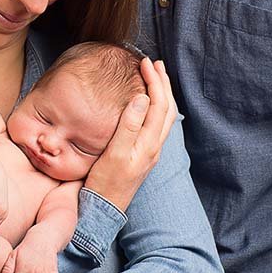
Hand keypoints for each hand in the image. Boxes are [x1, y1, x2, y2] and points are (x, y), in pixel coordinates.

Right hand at [83, 58, 176, 211]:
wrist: (104, 209)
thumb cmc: (105, 183)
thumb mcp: (114, 153)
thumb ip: (129, 125)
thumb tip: (143, 98)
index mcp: (149, 143)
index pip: (159, 104)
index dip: (155, 81)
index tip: (145, 63)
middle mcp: (154, 146)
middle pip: (167, 108)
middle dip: (162, 83)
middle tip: (154, 63)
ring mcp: (150, 151)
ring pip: (165, 116)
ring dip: (162, 94)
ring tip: (155, 77)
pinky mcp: (143, 154)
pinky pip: (157, 124)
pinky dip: (156, 107)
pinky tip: (148, 104)